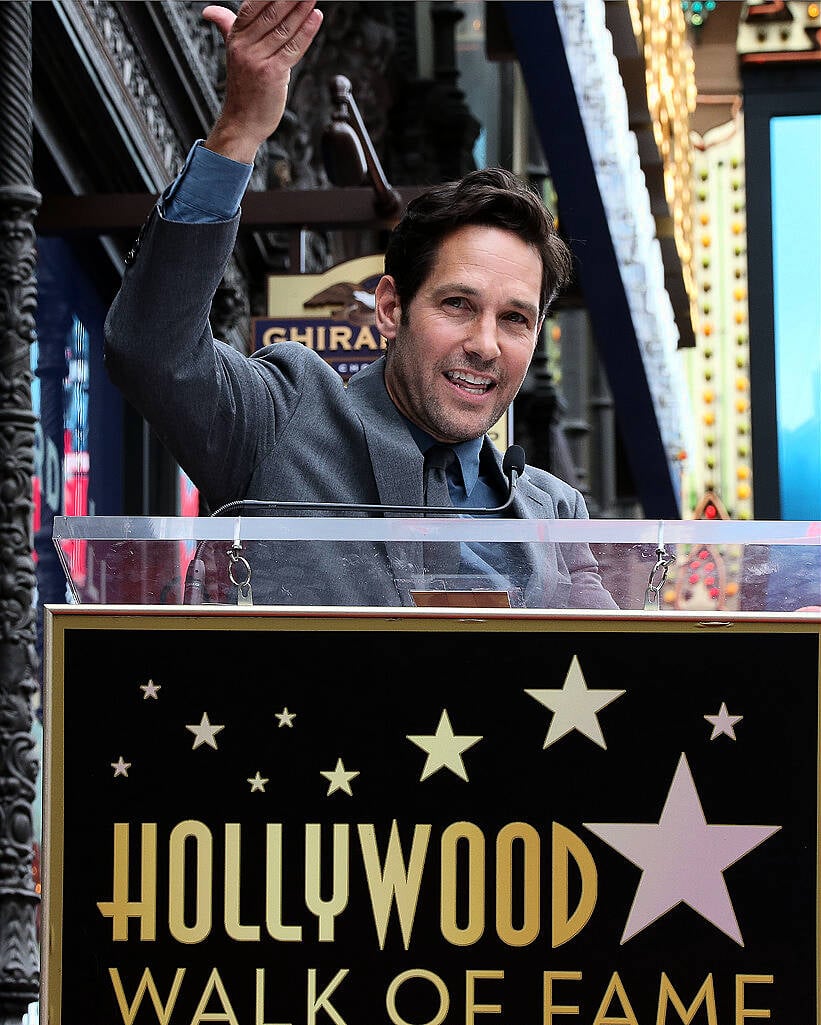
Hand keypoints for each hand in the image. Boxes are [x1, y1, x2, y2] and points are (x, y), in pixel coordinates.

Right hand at [202, 1, 322, 163]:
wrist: (242, 123)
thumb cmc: (242, 90)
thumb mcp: (233, 53)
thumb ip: (227, 27)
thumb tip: (210, 11)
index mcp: (235, 37)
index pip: (253, 5)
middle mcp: (245, 46)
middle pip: (271, 13)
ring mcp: (258, 60)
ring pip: (284, 28)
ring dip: (301, 10)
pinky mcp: (273, 74)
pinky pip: (293, 48)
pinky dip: (306, 31)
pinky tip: (315, 18)